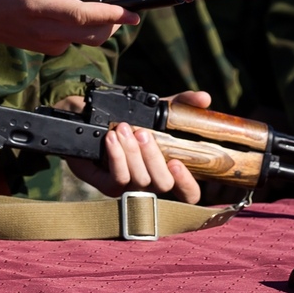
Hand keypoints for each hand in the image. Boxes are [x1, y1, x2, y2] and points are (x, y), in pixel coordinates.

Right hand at [0, 0, 137, 54]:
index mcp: (39, 7)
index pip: (83, 15)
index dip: (111, 15)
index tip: (133, 13)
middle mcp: (44, 30)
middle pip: (92, 34)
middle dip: (114, 22)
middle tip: (124, 8)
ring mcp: (44, 43)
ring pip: (85, 39)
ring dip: (99, 25)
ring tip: (99, 6)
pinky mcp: (43, 48)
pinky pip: (72, 39)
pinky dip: (82, 28)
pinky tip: (74, 12)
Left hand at [59, 95, 202, 203]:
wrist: (89, 119)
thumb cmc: (129, 118)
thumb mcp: (157, 109)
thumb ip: (182, 103)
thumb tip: (204, 98)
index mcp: (168, 170)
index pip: (189, 194)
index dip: (187, 184)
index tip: (177, 163)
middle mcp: (151, 183)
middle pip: (162, 186)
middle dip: (153, 158)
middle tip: (142, 133)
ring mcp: (130, 188)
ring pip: (139, 181)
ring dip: (131, 153)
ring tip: (123, 129)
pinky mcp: (108, 186)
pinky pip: (117, 179)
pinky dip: (116, 157)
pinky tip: (112, 139)